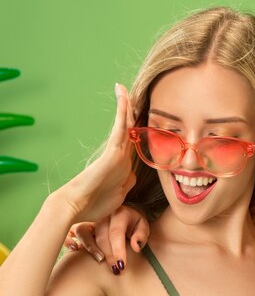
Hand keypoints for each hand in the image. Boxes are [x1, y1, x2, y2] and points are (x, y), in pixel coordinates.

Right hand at [54, 84, 135, 222]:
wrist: (74, 206)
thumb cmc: (93, 205)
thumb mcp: (118, 194)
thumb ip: (126, 182)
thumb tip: (132, 175)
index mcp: (123, 166)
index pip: (132, 142)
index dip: (136, 128)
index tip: (139, 117)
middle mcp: (120, 156)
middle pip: (129, 129)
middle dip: (130, 111)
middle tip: (126, 92)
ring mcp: (116, 153)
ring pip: (125, 125)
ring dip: (126, 106)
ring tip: (122, 88)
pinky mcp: (112, 153)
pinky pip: (120, 128)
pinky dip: (122, 113)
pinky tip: (123, 98)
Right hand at [64, 205, 149, 272]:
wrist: (125, 214)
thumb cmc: (135, 222)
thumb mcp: (143, 226)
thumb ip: (141, 235)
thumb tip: (135, 247)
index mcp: (120, 213)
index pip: (116, 232)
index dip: (118, 250)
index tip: (122, 266)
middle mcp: (103, 214)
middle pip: (100, 234)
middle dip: (108, 254)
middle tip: (115, 270)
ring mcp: (90, 218)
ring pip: (83, 230)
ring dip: (89, 246)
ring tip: (99, 260)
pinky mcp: (80, 224)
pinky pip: (70, 231)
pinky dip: (69, 239)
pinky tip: (75, 249)